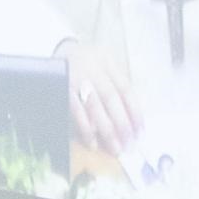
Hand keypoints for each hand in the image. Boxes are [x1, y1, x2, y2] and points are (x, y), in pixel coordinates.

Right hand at [63, 35, 139, 152]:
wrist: (57, 50)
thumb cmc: (86, 61)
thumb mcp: (104, 61)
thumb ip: (117, 81)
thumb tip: (132, 112)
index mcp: (107, 63)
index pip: (125, 89)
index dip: (135, 111)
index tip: (140, 131)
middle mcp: (93, 71)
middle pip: (111, 100)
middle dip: (122, 124)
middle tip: (129, 145)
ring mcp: (77, 81)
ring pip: (95, 108)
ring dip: (106, 130)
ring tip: (115, 148)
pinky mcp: (63, 91)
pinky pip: (76, 112)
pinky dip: (84, 128)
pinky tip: (92, 142)